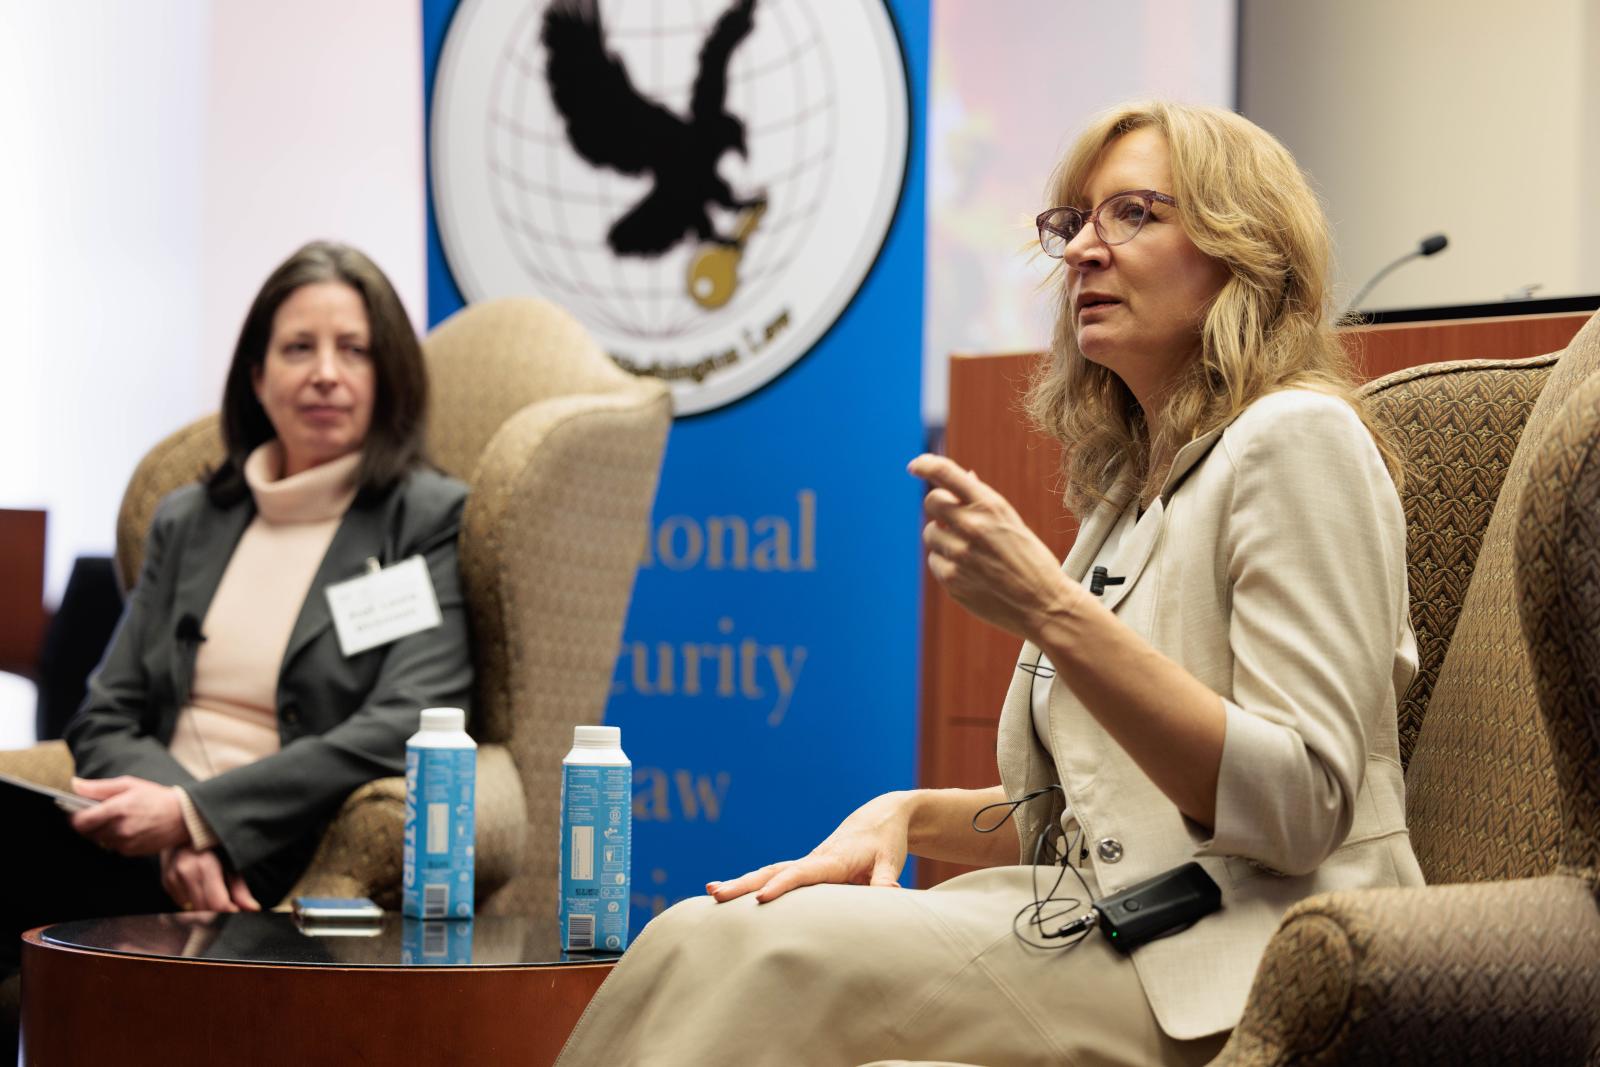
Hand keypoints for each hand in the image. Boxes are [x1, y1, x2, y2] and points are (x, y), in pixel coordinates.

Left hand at [69, 776, 189, 855]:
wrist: (183, 816)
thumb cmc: (155, 797)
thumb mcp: (128, 784)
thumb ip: (98, 787)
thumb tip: (74, 785)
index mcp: (116, 810)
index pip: (80, 821)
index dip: (74, 817)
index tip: (78, 812)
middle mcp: (119, 829)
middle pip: (88, 833)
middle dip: (90, 823)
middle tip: (102, 814)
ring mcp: (125, 843)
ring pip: (100, 840)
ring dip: (103, 831)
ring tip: (120, 820)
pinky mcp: (131, 852)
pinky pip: (113, 846)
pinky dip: (116, 839)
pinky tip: (130, 828)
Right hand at [160, 846, 260, 912]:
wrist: (187, 829)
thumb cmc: (216, 847)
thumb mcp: (232, 864)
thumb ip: (240, 890)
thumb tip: (253, 910)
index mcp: (206, 865)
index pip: (217, 904)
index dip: (229, 914)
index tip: (237, 914)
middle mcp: (186, 872)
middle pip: (203, 911)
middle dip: (217, 915)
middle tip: (229, 909)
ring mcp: (173, 877)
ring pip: (191, 912)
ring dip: (204, 910)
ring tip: (214, 896)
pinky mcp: (166, 882)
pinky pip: (181, 905)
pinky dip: (192, 904)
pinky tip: (200, 890)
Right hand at [707, 792, 912, 904]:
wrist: (879, 818)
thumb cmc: (885, 843)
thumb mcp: (890, 861)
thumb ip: (886, 880)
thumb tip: (889, 896)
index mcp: (833, 860)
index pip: (802, 874)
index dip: (781, 886)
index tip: (760, 899)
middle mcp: (814, 859)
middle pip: (773, 871)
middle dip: (745, 884)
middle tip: (716, 894)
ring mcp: (806, 863)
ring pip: (768, 871)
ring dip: (741, 882)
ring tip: (712, 893)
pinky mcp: (805, 868)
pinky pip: (774, 875)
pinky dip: (752, 883)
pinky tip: (730, 892)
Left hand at [909, 454, 1085, 640]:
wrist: (1044, 604)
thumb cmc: (1031, 560)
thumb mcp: (1012, 522)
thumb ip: (983, 501)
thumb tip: (964, 476)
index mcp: (991, 506)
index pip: (946, 474)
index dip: (925, 465)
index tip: (914, 467)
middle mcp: (972, 525)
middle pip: (932, 502)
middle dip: (940, 508)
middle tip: (954, 520)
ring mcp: (959, 554)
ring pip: (931, 533)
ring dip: (944, 539)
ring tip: (971, 553)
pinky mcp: (951, 579)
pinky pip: (935, 561)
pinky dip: (947, 564)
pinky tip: (971, 572)